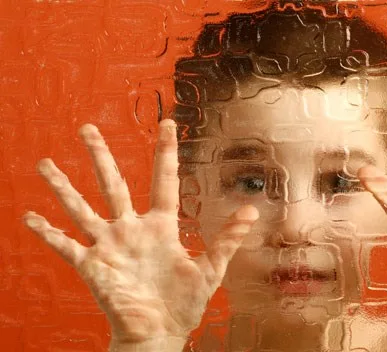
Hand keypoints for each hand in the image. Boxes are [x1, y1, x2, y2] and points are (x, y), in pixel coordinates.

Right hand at [23, 120, 257, 344]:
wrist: (160, 334)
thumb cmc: (185, 303)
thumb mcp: (210, 270)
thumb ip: (227, 239)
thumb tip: (251, 210)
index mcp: (161, 226)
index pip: (163, 181)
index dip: (166, 152)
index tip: (168, 123)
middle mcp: (131, 229)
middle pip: (113, 185)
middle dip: (100, 156)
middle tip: (87, 128)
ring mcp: (109, 246)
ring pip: (82, 209)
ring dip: (63, 188)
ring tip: (45, 164)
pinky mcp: (92, 267)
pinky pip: (65, 246)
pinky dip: (47, 233)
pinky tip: (29, 217)